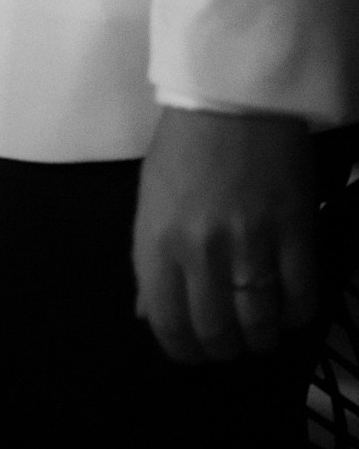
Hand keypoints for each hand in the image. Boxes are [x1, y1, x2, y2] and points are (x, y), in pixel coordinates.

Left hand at [133, 108, 318, 362]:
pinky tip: (288, 306)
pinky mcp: (294, 234)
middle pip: (216, 334)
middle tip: (231, 340)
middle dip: (224, 348)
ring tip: (261, 328)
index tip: (195, 351)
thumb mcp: (151, 200)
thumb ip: (149, 260)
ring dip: (261, 337)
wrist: (231, 97)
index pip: (168, 323)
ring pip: (259, 326)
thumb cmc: (184, 145)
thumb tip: (148, 313)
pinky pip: (300, 300)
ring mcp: (249, 245)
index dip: (183, 349)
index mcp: (157, 241)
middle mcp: (200, 251)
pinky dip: (295, 314)